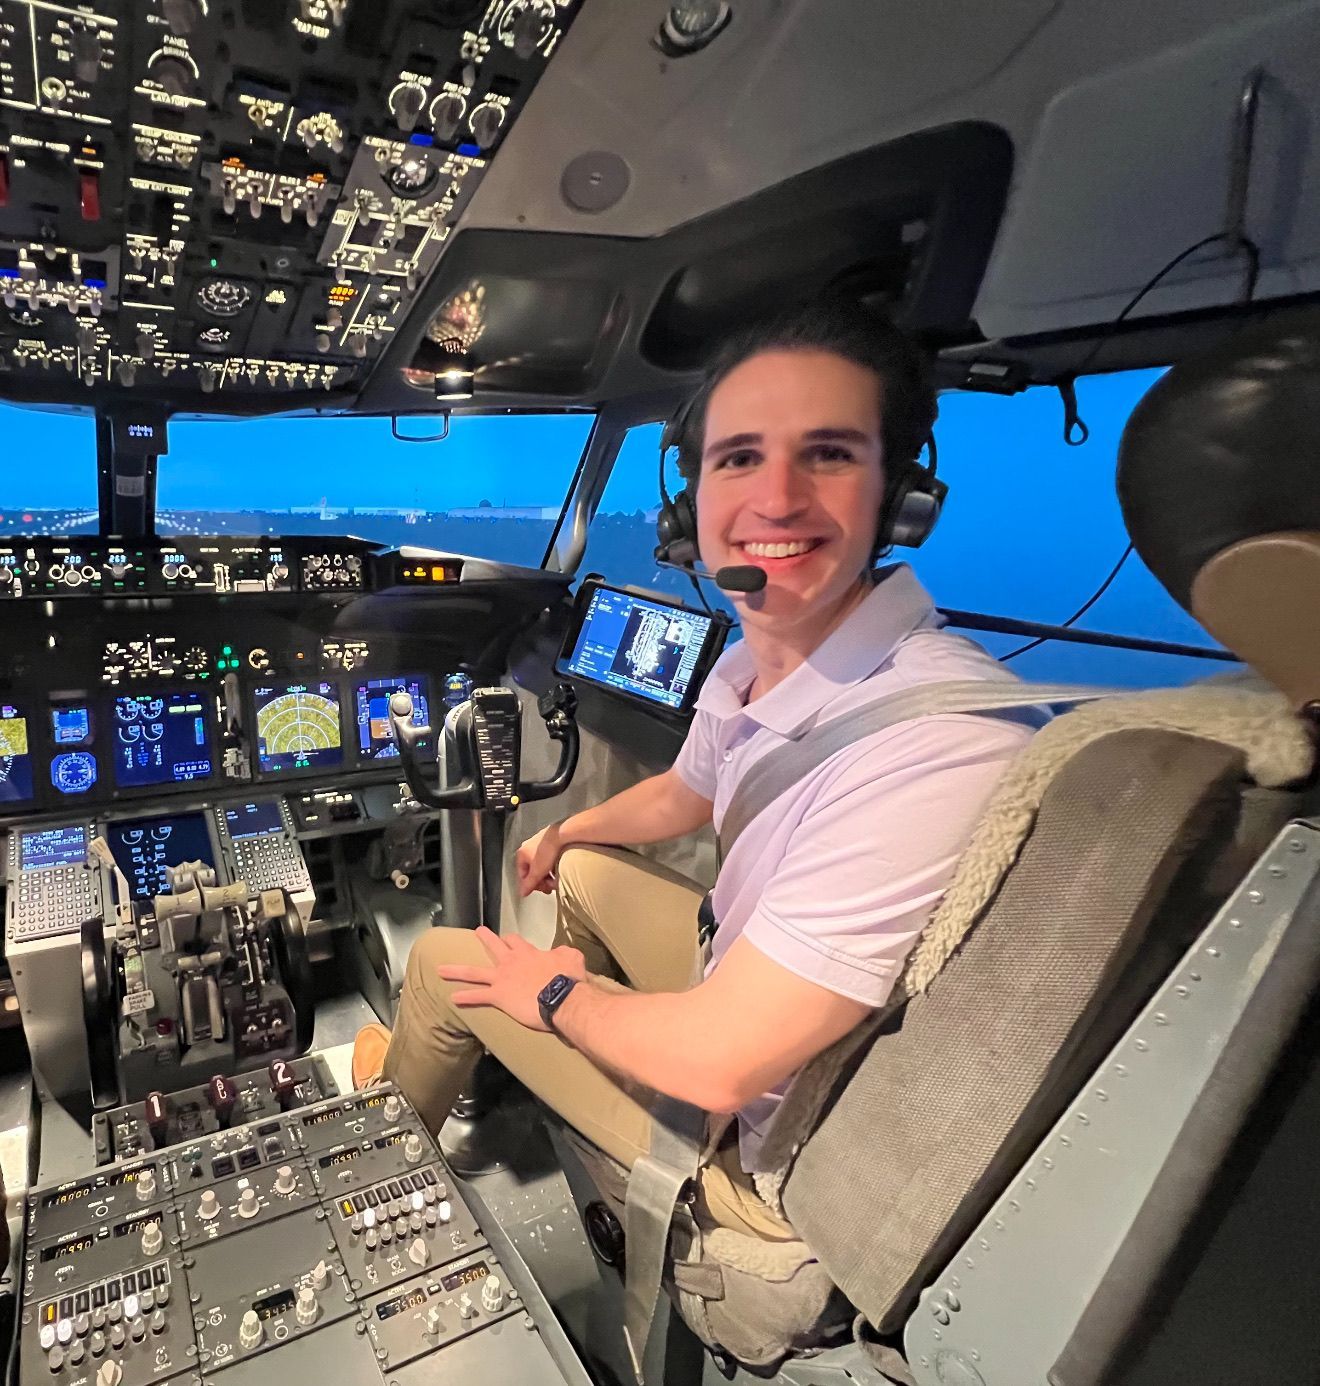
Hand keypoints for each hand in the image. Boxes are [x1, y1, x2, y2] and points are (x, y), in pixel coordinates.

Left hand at [437, 926, 585, 1030]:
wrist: (562, 997)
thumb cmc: (569, 978)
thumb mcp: (572, 957)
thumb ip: (562, 953)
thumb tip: (558, 952)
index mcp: (529, 953)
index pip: (516, 941)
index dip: (512, 941)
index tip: (510, 941)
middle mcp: (512, 962)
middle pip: (494, 947)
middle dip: (485, 939)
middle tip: (478, 933)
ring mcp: (502, 978)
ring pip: (474, 972)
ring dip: (457, 971)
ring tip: (441, 970)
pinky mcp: (498, 995)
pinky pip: (478, 996)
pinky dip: (465, 998)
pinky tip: (453, 998)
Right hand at [515, 822, 564, 896]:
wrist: (562, 834)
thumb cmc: (547, 850)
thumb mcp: (537, 872)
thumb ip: (529, 884)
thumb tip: (522, 892)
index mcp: (521, 854)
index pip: (522, 875)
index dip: (531, 885)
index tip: (541, 890)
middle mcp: (528, 847)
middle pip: (533, 871)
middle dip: (542, 880)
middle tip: (551, 886)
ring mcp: (539, 844)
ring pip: (542, 865)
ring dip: (548, 874)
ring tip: (557, 878)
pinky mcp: (550, 842)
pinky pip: (549, 858)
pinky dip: (554, 865)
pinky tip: (560, 868)